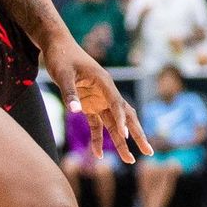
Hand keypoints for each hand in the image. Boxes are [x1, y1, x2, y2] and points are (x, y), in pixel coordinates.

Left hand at [42, 35, 152, 163]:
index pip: (116, 104)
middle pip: (125, 116)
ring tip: (130, 160)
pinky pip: (97, 125)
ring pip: (114, 123)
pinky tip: (98, 154)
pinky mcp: (90, 104)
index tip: (124, 137)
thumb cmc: (62, 57)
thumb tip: (75, 112)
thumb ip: (69, 93)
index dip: (121, 121)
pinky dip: (98, 139)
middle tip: (149, 152)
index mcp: (104, 82)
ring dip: (121, 141)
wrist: (57, 45)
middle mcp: (105, 92)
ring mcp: (99, 99)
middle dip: (136, 135)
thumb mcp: (63, 74)